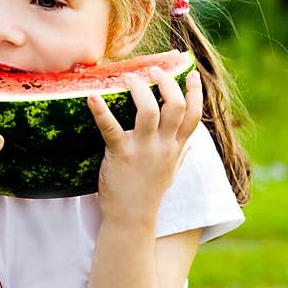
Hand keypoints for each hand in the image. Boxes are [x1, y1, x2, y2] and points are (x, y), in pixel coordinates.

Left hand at [87, 68, 202, 224]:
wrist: (131, 219)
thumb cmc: (148, 194)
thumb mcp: (170, 173)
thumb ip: (181, 155)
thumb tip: (191, 144)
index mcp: (175, 148)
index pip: (194, 115)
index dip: (195, 92)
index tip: (191, 73)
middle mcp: (163, 146)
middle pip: (175, 106)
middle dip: (167, 82)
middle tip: (153, 69)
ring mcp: (143, 150)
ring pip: (149, 111)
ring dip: (139, 89)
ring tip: (128, 77)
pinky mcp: (121, 154)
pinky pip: (111, 128)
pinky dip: (100, 111)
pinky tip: (91, 97)